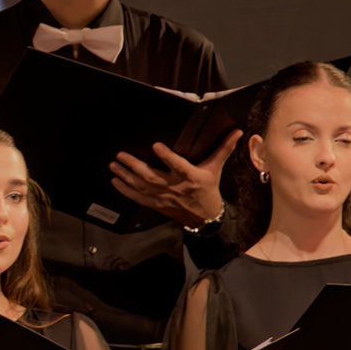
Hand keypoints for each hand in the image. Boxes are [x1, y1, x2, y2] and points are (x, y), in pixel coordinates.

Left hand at [109, 130, 240, 227]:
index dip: (167, 156)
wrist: (205, 217)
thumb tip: (236, 132)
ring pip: (141, 186)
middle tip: (121, 155)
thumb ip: (223, 149)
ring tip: (114, 164)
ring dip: (126, 175)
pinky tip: (115, 181)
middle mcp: (174, 187)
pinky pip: (137, 198)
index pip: (177, 165)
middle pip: (152, 176)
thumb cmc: (208, 190)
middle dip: (134, 166)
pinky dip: (125, 190)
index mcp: (190, 177)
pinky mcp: (156, 204)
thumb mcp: (215, 168)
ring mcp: (163, 197)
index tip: (156, 145)